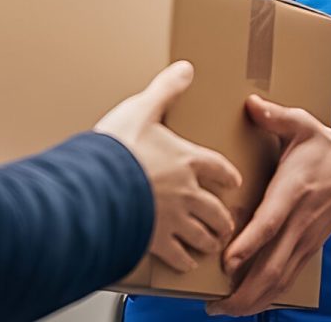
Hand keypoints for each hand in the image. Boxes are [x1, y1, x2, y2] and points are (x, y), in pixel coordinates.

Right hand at [95, 61, 243, 273]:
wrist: (97, 185)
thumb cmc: (118, 149)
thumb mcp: (143, 108)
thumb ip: (165, 90)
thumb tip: (185, 69)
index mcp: (187, 160)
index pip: (220, 170)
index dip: (229, 176)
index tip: (232, 182)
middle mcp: (187, 192)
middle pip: (217, 210)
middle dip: (224, 218)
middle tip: (226, 222)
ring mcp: (173, 219)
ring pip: (203, 235)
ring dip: (210, 240)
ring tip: (212, 243)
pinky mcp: (156, 240)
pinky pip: (178, 255)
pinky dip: (186, 260)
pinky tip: (187, 261)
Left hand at [206, 95, 330, 316]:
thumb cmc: (324, 147)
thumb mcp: (302, 125)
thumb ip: (276, 116)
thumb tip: (251, 104)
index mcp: (293, 192)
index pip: (270, 224)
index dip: (249, 245)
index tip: (226, 262)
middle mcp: (299, 222)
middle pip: (272, 266)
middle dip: (244, 291)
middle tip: (215, 303)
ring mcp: (305, 240)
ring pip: (280, 280)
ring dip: (253, 300)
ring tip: (224, 310)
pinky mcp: (308, 248)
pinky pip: (287, 278)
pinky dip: (268, 295)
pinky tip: (247, 303)